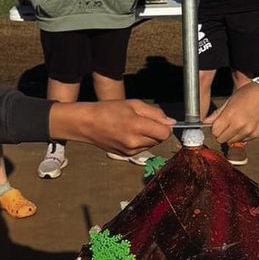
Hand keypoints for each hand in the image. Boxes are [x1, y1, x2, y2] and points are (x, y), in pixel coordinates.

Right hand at [51, 99, 173, 154]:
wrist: (87, 123)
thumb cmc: (108, 110)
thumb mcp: (133, 104)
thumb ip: (154, 113)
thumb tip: (171, 122)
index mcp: (137, 127)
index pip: (165, 133)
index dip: (165, 126)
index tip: (160, 120)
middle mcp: (135, 142)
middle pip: (159, 139)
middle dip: (156, 130)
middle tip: (143, 120)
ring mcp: (130, 151)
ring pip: (151, 145)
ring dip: (148, 136)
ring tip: (133, 126)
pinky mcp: (126, 155)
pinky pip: (141, 149)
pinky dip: (140, 142)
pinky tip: (128, 133)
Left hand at [206, 81, 258, 143]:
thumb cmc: (247, 95)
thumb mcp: (229, 101)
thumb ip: (216, 114)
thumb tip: (205, 122)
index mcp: (230, 116)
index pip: (214, 132)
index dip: (214, 129)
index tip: (217, 125)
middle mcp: (239, 125)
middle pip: (221, 140)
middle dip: (221, 134)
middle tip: (225, 126)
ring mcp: (247, 131)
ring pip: (231, 142)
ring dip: (231, 136)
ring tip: (236, 124)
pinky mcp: (254, 134)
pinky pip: (242, 140)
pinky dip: (241, 136)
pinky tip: (244, 126)